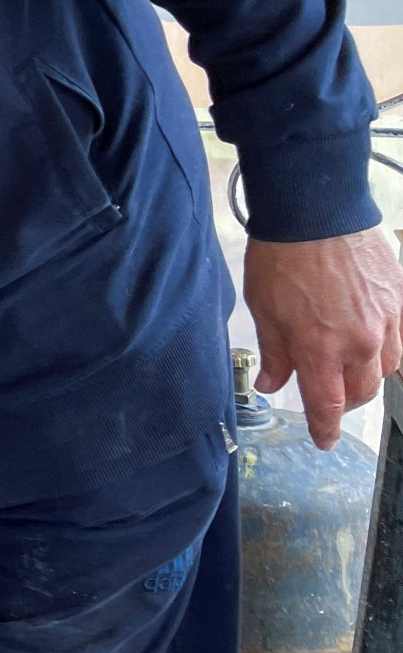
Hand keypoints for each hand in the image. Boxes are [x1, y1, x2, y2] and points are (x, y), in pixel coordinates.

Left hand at [243, 225, 402, 448]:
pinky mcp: (400, 300)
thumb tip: (272, 383)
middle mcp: (359, 341)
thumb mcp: (264, 309)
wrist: (317, 210)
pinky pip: (401, 339)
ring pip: (385, 369)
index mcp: (320, 347)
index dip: (326, 428)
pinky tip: (370, 343)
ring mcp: (387, 321)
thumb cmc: (283, 256)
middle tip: (329, 401)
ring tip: (347, 371)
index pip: (327, 405)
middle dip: (343, 403)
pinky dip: (386, 349)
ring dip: (366, 377)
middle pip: (360, 392)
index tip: (325, 441)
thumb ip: (274, 353)